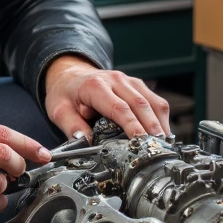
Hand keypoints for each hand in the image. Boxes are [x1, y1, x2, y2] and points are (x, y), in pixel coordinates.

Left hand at [44, 54, 170, 138]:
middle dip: (152, 127)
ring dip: (160, 123)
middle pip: (141, 104)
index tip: (140, 141)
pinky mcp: (137, 85)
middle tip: (158, 148)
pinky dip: (161, 118)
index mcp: (95, 86)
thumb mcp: (59, 111)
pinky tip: (162, 133)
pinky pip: (155, 100)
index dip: (132, 125)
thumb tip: (87, 144)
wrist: (69, 74)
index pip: (119, 108)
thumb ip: (72, 127)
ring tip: (164, 144)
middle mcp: (115, 80)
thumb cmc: (65, 93)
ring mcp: (129, 81)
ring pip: (153, 101)